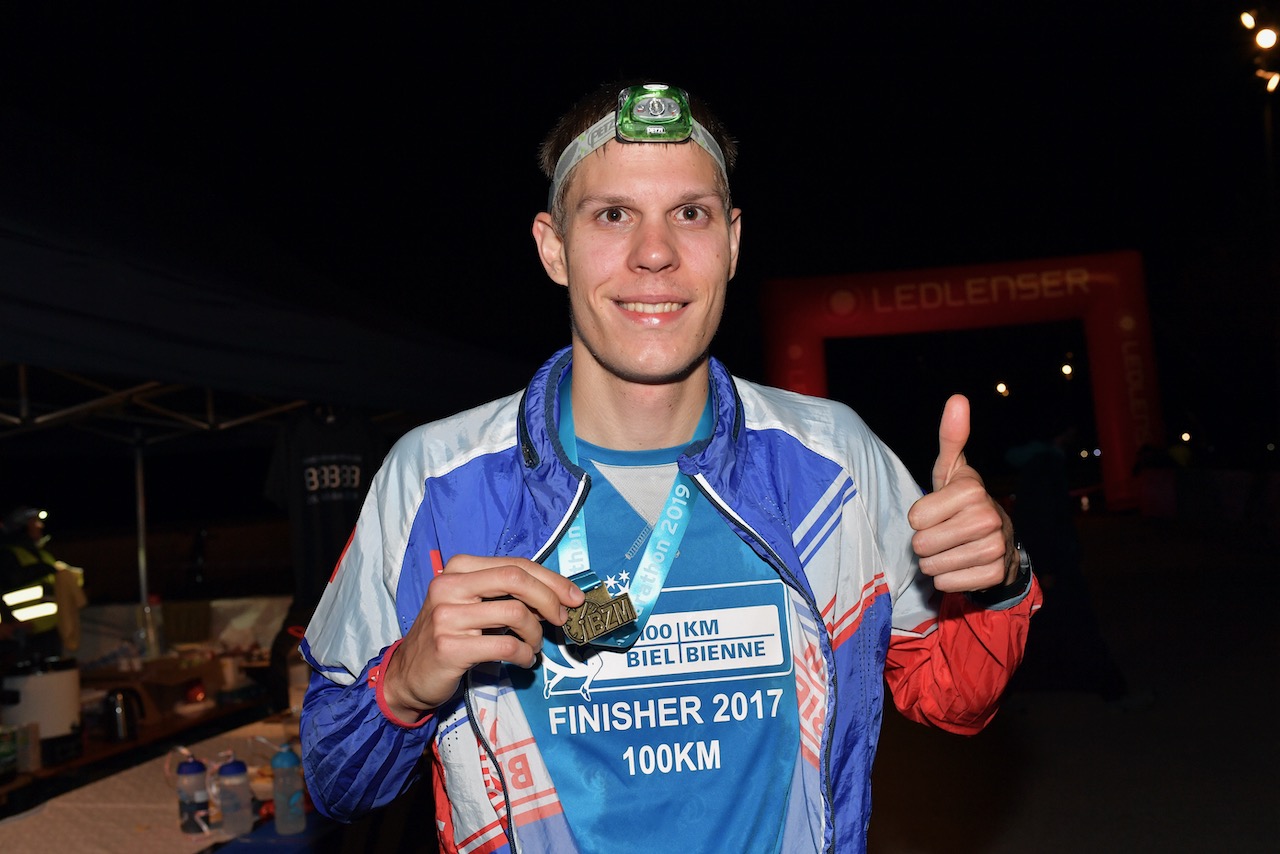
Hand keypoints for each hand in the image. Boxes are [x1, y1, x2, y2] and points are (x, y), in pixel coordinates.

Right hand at [382, 554, 584, 718]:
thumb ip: (504, 593)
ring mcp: (446, 616)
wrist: (408, 674)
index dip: (551, 579)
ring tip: (534, 645)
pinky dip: (524, 654)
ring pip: (515, 613)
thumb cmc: (450, 634)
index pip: (515, 564)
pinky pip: (505, 645)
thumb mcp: (471, 603)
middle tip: (562, 618)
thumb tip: (555, 594)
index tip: (573, 596)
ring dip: (536, 633)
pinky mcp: (450, 647)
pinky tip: (524, 660)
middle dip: (549, 598)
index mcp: (458, 568)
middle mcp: (449, 586)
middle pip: (516, 579)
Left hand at [907, 394, 1017, 593]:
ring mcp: (993, 549)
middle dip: (925, 541)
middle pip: (920, 544)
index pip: (915, 518)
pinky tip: (961, 564)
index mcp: (971, 491)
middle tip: (944, 532)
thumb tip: (958, 399)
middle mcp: (987, 518)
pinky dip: (947, 578)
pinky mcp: (993, 575)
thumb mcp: (952, 470)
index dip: (919, 517)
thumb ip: (951, 437)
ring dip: (934, 561)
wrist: (999, 540)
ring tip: (952, 548)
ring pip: (931, 567)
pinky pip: (945, 584)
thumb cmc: (962, 502)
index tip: (939, 510)